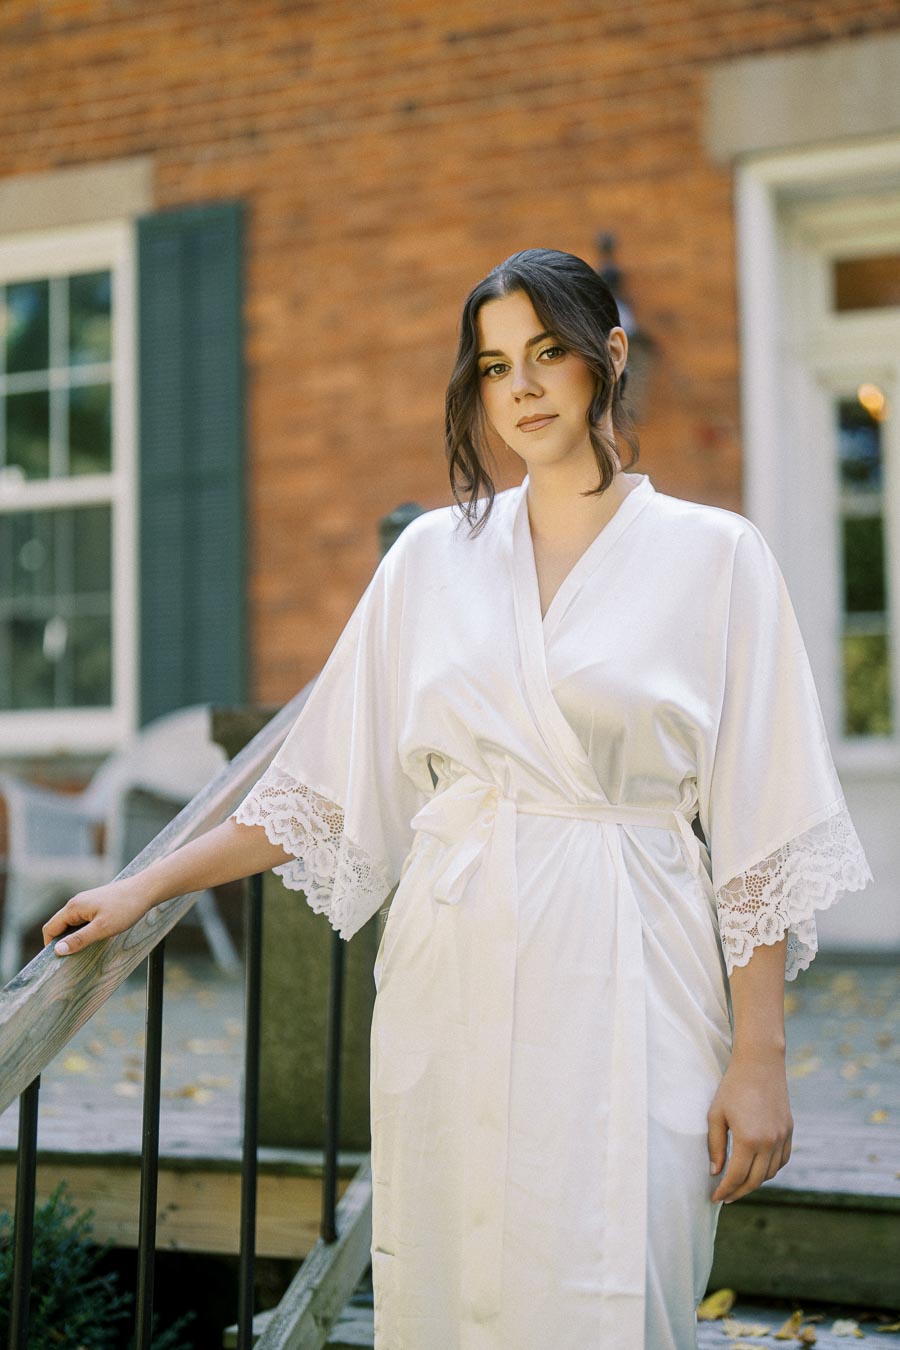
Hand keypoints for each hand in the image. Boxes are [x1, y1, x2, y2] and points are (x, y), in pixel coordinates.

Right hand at [42, 876, 154, 957]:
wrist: (146, 890)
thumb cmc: (126, 908)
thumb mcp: (102, 928)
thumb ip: (79, 939)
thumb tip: (57, 950)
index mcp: (73, 907)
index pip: (50, 928)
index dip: (50, 946)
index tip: (59, 961)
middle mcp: (76, 903)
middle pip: (59, 926)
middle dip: (63, 942)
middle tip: (73, 958)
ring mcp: (86, 902)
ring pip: (72, 924)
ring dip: (75, 937)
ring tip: (86, 949)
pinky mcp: (96, 904)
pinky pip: (83, 920)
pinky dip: (84, 931)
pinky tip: (96, 938)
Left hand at [707, 1048, 792, 1203]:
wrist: (760, 1064)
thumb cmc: (733, 1087)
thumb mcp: (716, 1114)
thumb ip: (716, 1146)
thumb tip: (716, 1172)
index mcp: (749, 1140)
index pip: (736, 1176)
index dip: (725, 1190)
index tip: (715, 1197)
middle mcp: (770, 1142)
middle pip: (755, 1180)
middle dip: (739, 1192)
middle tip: (726, 1197)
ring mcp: (782, 1138)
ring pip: (770, 1173)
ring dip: (755, 1183)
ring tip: (739, 1184)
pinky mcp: (789, 1131)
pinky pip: (782, 1160)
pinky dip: (770, 1170)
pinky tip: (758, 1170)